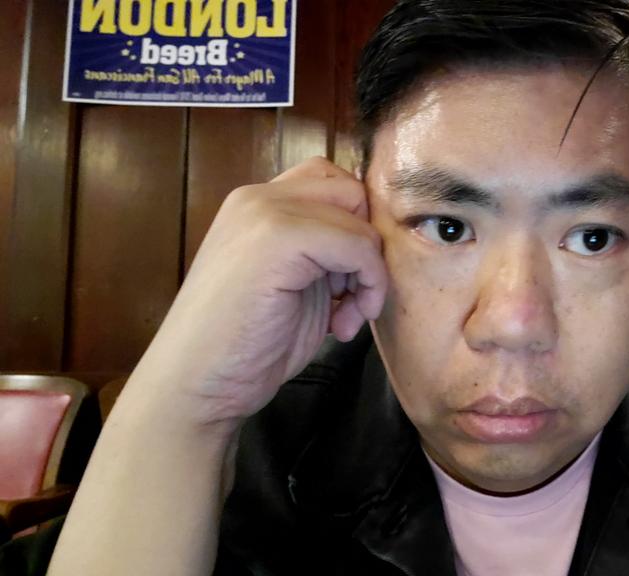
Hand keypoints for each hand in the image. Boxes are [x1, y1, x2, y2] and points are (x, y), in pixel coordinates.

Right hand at [132, 157, 387, 426]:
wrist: (197, 385)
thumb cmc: (246, 347)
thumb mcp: (294, 284)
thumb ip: (323, 250)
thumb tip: (374, 239)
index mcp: (258, 205)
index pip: (334, 184)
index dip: (354, 231)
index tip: (345, 284)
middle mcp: (259, 197)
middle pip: (352, 191)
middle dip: (365, 244)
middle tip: (349, 295)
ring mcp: (265, 212)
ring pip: (359, 219)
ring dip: (369, 273)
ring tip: (344, 317)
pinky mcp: (279, 237)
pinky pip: (357, 245)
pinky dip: (368, 286)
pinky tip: (341, 326)